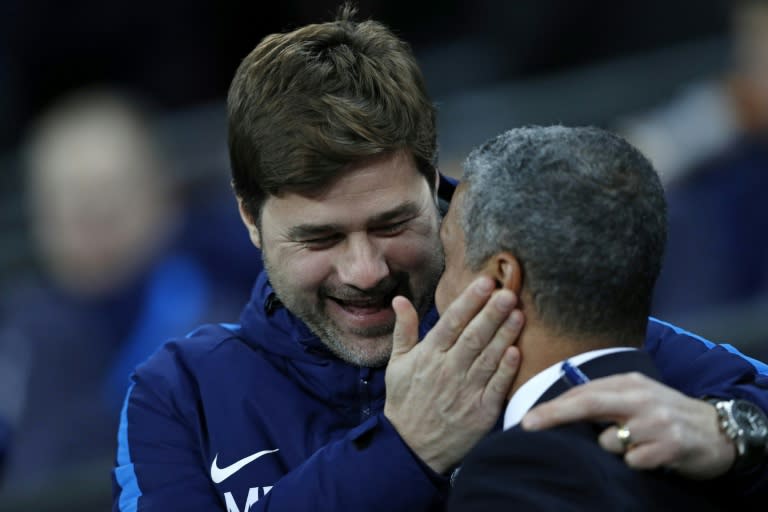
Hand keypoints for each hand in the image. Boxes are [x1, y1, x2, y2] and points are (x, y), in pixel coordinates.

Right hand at [384, 276, 523, 473]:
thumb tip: (400, 299)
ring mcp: (465, 391)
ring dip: (505, 335)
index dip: (469, 301)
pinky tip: (517, 351)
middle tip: (508, 292)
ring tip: (519, 314)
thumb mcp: (397, 364)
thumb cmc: (405, 400)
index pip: (451, 322)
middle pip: (473, 336)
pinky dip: (506, 369)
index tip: (485, 282)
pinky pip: (496, 386)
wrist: (411, 447)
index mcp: (428, 356)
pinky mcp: (481, 412)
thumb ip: (403, 330)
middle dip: (492, 313)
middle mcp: (447, 370)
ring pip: (488, 357)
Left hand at [521, 372, 734, 478]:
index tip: (528, 418)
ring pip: (610, 441)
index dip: (554, 405)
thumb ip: (605, 399)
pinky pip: (634, 461)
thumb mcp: (637, 397)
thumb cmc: (666, 414)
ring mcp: (656, 421)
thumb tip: (561, 408)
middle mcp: (640, 397)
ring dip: (613, 449)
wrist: (719, 429)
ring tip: (635, 445)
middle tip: (529, 424)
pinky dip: (636, 463)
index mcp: (628, 383)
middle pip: (589, 404)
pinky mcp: (672, 445)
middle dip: (555, 414)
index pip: (583, 392)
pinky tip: (651, 457)